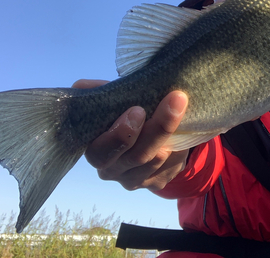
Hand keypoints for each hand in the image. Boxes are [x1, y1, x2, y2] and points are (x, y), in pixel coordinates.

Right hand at [72, 79, 188, 190]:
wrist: (146, 133)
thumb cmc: (124, 114)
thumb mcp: (111, 101)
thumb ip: (99, 93)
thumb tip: (86, 86)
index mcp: (96, 151)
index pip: (102, 151)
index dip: (120, 134)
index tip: (139, 109)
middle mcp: (112, 171)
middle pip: (137, 156)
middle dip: (157, 128)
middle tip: (174, 99)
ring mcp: (135, 180)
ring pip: (158, 160)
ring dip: (173, 132)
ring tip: (182, 105)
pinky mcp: (156, 182)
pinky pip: (173, 165)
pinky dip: (180, 145)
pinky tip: (183, 129)